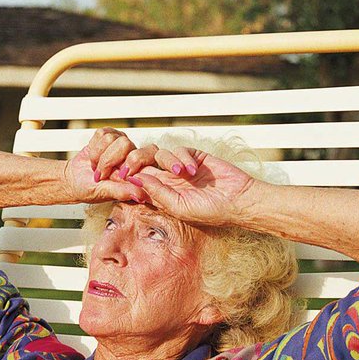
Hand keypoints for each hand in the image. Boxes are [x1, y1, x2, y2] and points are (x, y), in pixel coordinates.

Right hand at [62, 128, 145, 203]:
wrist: (74, 181)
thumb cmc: (91, 189)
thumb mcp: (106, 193)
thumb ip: (123, 192)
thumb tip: (141, 194)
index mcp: (139, 169)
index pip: (151, 154)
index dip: (136, 161)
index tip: (122, 175)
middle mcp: (133, 154)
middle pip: (127, 144)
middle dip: (109, 160)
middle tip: (103, 175)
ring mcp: (121, 143)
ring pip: (112, 138)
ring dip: (99, 157)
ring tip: (97, 169)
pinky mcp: (109, 135)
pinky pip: (102, 134)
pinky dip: (94, 150)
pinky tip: (94, 159)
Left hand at [125, 148, 260, 226]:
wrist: (238, 200)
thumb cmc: (210, 211)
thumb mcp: (179, 206)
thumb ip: (157, 192)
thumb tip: (134, 179)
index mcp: (161, 194)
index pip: (137, 181)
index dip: (126, 176)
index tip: (120, 175)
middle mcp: (167, 179)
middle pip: (142, 162)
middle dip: (134, 161)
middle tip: (130, 165)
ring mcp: (179, 166)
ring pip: (158, 153)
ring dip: (166, 160)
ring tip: (181, 173)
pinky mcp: (193, 155)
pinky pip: (178, 149)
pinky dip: (183, 156)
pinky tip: (193, 169)